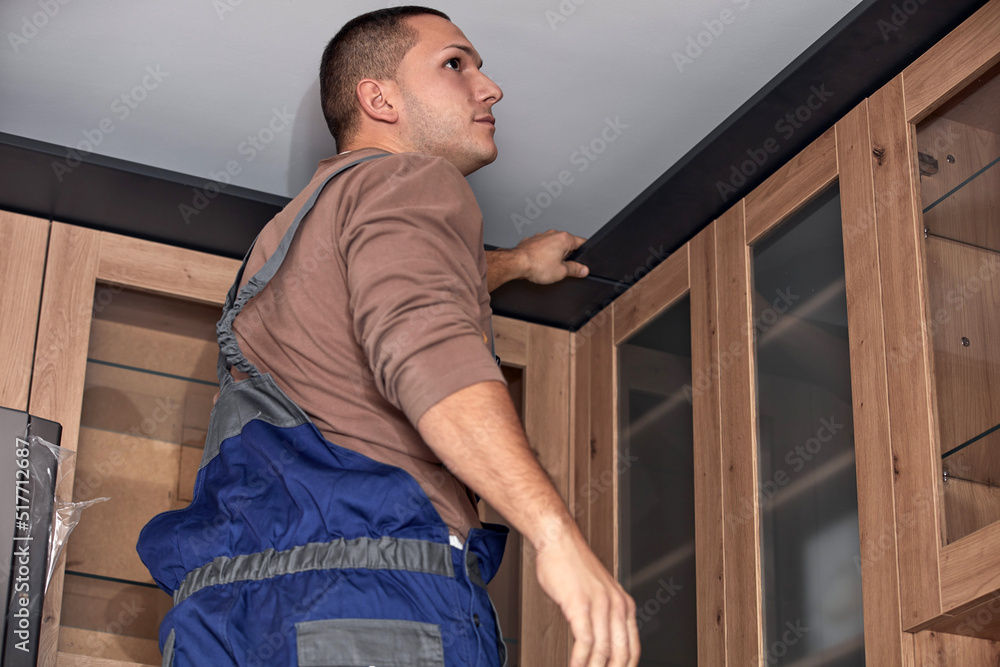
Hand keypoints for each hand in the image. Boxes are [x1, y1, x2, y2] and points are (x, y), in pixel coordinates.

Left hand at [515, 229, 588, 283]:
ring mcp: (541, 236)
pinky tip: (540, 263)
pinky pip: (542, 247)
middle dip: (568, 256)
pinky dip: (543, 254)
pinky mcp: (532, 240)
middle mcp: (553, 234)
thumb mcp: (561, 272)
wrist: (516, 263)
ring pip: (554, 245)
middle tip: (563, 268)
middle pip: (567, 244)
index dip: (584, 254)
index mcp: (564, 238)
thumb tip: (583, 269)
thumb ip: (575, 270)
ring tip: (549, 267)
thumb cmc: (536, 265)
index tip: (584, 260)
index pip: (582, 243)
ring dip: (555, 254)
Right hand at [534, 521, 639, 666]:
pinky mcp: (580, 605)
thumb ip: (602, 617)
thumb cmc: (572, 566)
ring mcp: (599, 606)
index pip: (633, 650)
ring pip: (603, 653)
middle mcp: (616, 606)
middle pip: (622, 656)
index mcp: (624, 605)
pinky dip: (579, 661)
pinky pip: (585, 642)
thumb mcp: (598, 593)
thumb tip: (598, 646)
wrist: (559, 541)